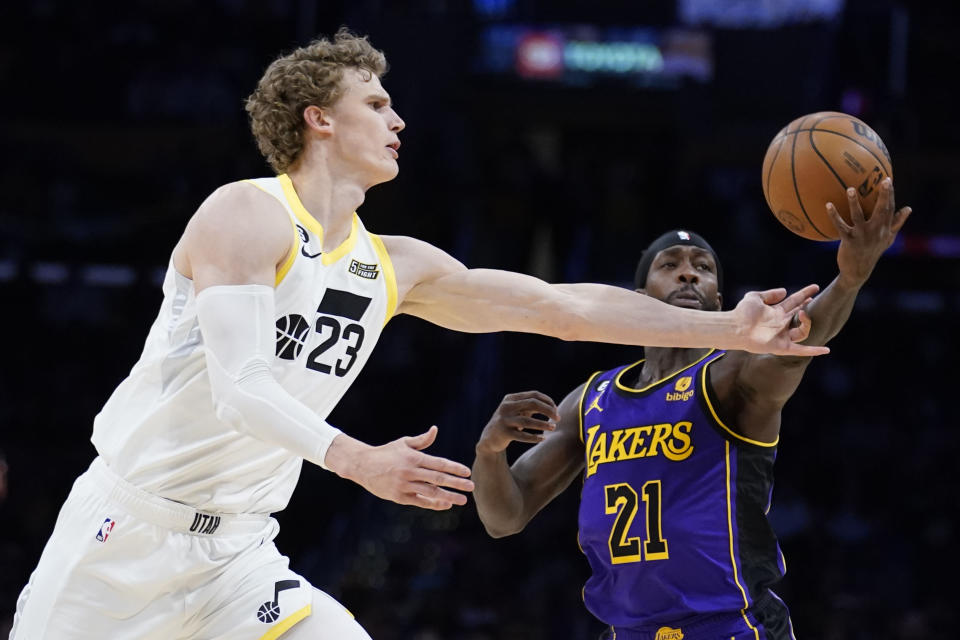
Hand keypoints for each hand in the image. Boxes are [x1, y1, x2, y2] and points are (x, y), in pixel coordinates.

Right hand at [325, 427, 474, 510]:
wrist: (362, 465)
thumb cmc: (386, 452)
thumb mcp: (403, 443)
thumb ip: (422, 440)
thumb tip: (435, 430)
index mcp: (414, 458)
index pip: (439, 463)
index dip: (454, 468)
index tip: (467, 472)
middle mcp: (410, 472)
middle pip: (438, 478)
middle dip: (456, 483)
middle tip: (471, 487)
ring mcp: (404, 485)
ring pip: (431, 492)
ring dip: (449, 496)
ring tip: (462, 500)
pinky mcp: (399, 496)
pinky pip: (420, 501)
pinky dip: (434, 504)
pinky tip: (446, 505)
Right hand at [475, 391, 559, 454]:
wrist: (489, 438)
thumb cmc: (509, 422)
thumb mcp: (517, 411)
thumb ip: (531, 406)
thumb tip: (552, 407)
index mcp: (510, 398)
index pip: (534, 395)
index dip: (547, 401)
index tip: (556, 409)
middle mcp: (506, 407)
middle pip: (532, 404)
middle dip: (548, 410)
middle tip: (558, 418)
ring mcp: (504, 420)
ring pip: (528, 421)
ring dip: (543, 424)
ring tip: (554, 428)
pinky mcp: (504, 433)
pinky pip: (523, 436)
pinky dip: (534, 437)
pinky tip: (543, 439)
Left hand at [732, 286, 828, 355]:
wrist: (734, 327)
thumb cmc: (742, 312)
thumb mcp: (755, 297)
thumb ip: (770, 294)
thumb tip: (785, 291)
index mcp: (777, 312)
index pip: (795, 301)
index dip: (805, 294)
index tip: (816, 287)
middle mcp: (781, 324)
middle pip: (801, 315)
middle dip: (809, 307)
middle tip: (813, 300)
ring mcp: (782, 336)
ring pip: (803, 331)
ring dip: (807, 322)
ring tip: (802, 313)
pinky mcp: (781, 347)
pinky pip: (800, 350)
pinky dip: (813, 350)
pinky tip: (826, 350)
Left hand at [826, 177, 911, 287]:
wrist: (858, 272)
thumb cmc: (873, 252)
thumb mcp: (888, 238)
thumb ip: (897, 223)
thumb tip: (908, 208)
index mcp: (884, 228)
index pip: (890, 208)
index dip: (890, 194)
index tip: (888, 179)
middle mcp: (876, 231)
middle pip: (881, 210)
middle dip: (883, 195)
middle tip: (882, 181)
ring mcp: (862, 236)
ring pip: (858, 216)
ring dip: (854, 202)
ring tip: (851, 189)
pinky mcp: (849, 241)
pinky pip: (840, 226)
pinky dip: (834, 216)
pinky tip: (828, 205)